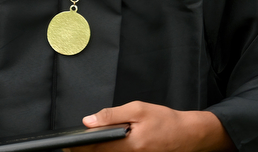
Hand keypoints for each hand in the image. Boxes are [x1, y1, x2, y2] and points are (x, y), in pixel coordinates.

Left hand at [65, 102, 233, 151]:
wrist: (189, 134)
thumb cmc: (166, 121)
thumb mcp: (137, 109)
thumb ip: (112, 115)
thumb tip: (90, 120)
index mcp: (131, 145)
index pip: (98, 148)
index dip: (81, 147)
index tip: (68, 144)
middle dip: (86, 150)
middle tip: (73, 146)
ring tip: (85, 145)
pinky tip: (105, 146)